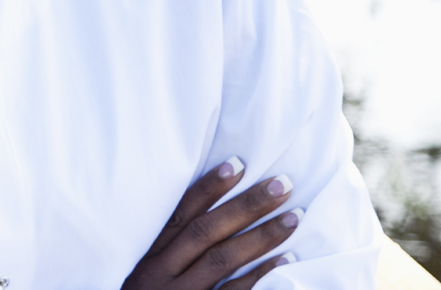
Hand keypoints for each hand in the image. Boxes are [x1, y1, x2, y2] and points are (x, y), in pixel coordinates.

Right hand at [121, 159, 300, 289]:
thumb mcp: (146, 274)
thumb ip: (169, 248)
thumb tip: (209, 210)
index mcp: (147, 257)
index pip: (180, 214)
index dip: (208, 188)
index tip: (238, 164)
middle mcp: (160, 274)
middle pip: (206, 232)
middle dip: (245, 206)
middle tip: (282, 184)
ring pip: (222, 261)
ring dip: (261, 237)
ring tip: (294, 217)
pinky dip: (262, 277)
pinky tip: (287, 260)